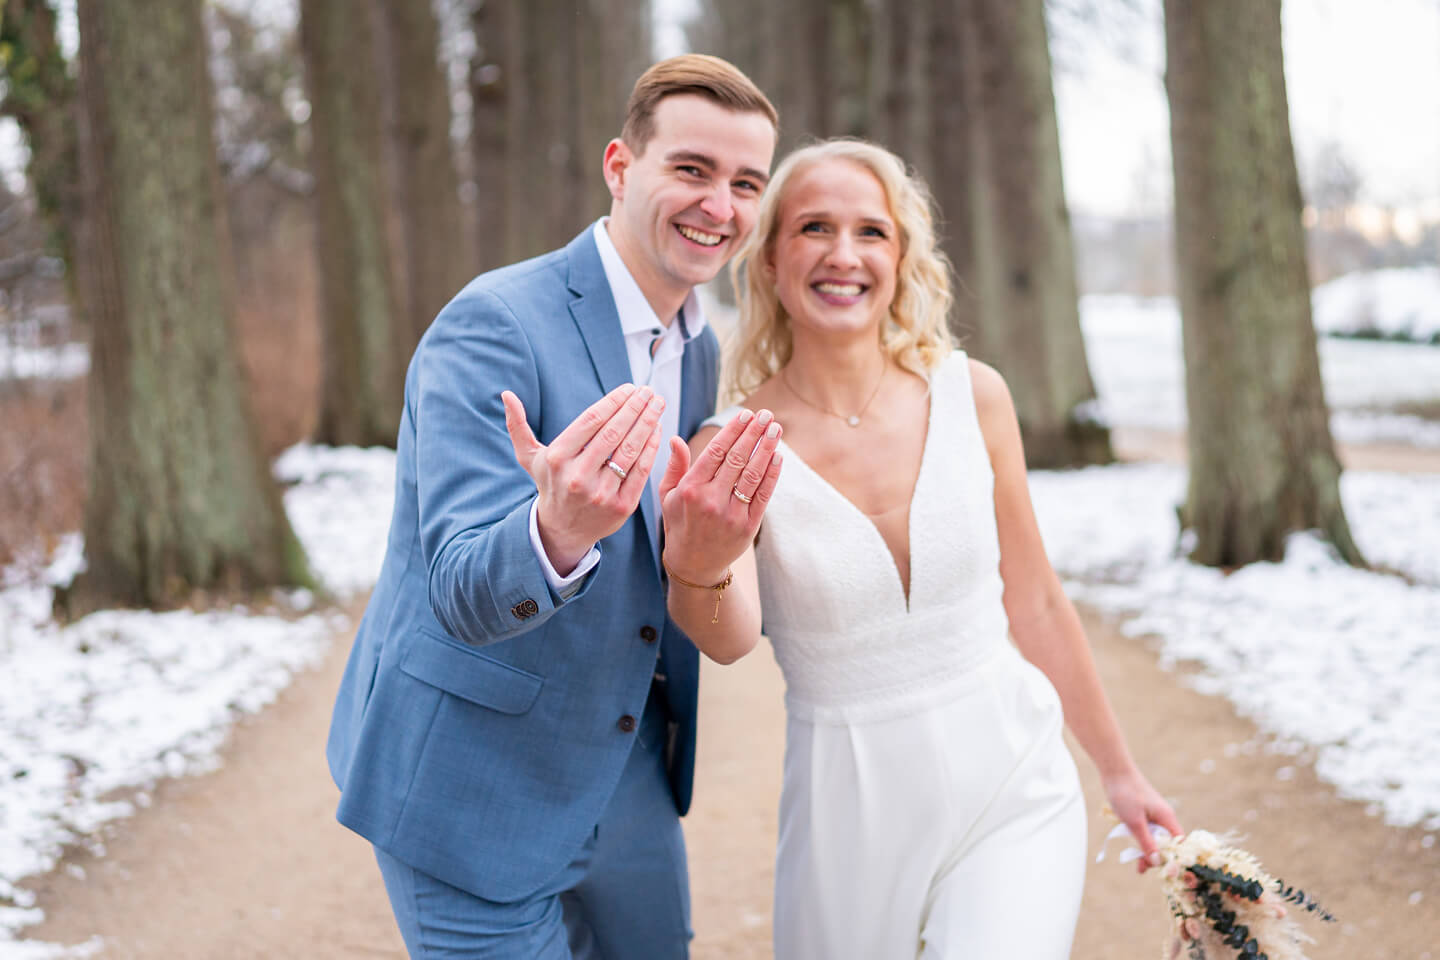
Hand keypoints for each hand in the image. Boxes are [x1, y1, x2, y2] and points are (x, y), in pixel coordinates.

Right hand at [502, 384, 663, 573]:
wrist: (562, 530)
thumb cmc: (549, 484)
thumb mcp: (529, 458)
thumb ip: (518, 426)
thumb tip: (506, 395)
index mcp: (557, 459)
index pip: (591, 421)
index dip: (613, 401)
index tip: (629, 388)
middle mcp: (578, 476)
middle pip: (613, 433)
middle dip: (635, 408)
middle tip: (649, 392)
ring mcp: (601, 493)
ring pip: (630, 450)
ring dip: (648, 423)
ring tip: (657, 405)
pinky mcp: (621, 507)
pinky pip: (641, 471)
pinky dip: (652, 448)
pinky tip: (658, 430)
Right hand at [658, 408, 782, 581]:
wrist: (694, 564)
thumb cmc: (680, 522)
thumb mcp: (668, 495)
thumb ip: (674, 466)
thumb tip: (676, 438)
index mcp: (691, 489)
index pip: (716, 452)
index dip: (733, 431)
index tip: (745, 415)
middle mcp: (711, 500)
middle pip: (737, 459)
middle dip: (753, 433)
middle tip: (765, 415)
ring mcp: (731, 514)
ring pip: (752, 474)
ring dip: (766, 449)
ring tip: (776, 429)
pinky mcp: (748, 526)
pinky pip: (762, 495)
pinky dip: (772, 475)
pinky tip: (778, 457)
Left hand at [1103, 767, 1182, 873]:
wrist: (1114, 770)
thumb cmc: (1125, 794)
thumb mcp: (1135, 822)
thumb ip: (1146, 842)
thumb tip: (1157, 862)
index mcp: (1167, 819)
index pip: (1178, 845)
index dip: (1173, 858)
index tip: (1163, 871)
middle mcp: (1164, 817)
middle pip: (1167, 844)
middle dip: (1157, 857)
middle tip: (1142, 868)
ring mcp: (1154, 815)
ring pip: (1155, 839)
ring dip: (1148, 851)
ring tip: (1138, 866)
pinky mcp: (1143, 813)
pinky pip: (1146, 832)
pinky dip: (1141, 842)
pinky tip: (1133, 851)